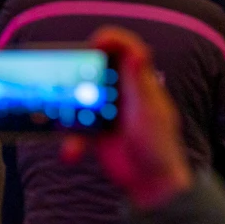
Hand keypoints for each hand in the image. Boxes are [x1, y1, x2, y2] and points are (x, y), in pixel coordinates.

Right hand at [61, 27, 192, 209]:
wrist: (152, 185)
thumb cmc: (159, 146)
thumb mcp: (149, 111)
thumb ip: (139, 82)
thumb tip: (136, 51)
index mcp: (139, 82)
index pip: (127, 49)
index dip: (111, 39)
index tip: (94, 43)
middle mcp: (122, 91)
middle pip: (94, 68)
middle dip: (77, 74)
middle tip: (66, 80)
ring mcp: (107, 110)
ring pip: (79, 98)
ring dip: (69, 112)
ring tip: (64, 124)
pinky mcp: (95, 130)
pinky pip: (75, 127)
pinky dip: (70, 139)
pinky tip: (71, 151)